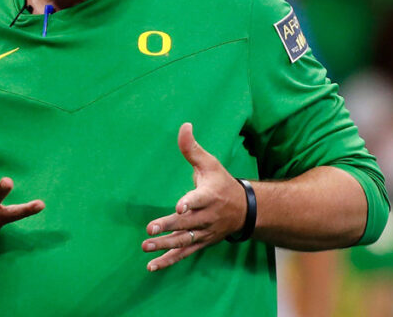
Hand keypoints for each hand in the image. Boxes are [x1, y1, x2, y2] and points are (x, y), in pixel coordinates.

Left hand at [141, 123, 246, 271]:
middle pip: (187, 224)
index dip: (189, 203)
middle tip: (150, 230)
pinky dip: (168, 261)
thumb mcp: (210, 163)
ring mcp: (204, 232)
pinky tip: (151, 266)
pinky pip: (184, 253)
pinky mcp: (201, 243)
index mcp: (210, 195)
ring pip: (184, 241)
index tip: (179, 207)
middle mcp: (207, 217)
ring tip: (146, 246)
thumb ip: (193, 149)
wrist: (246, 210)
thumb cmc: (222, 183)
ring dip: (165, 245)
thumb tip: (184, 125)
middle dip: (169, 227)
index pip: (199, 200)